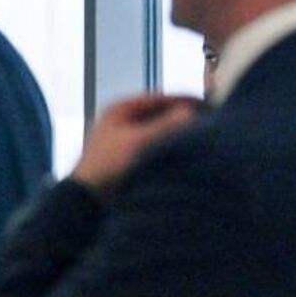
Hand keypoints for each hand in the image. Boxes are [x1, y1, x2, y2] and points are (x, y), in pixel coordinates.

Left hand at [71, 93, 199, 193]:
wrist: (86, 199)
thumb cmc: (110, 165)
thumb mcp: (142, 141)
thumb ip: (168, 125)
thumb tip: (190, 113)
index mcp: (120, 108)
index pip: (159, 97)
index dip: (185, 100)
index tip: (209, 104)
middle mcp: (119, 120)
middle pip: (158, 114)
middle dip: (181, 118)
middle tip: (208, 122)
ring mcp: (120, 139)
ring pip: (156, 131)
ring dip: (174, 134)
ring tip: (199, 139)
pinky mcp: (123, 157)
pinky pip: (151, 146)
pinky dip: (166, 147)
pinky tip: (182, 156)